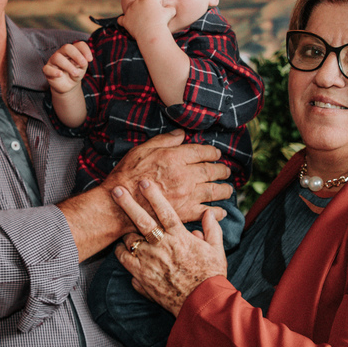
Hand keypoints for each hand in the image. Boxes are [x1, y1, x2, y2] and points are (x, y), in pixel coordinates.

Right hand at [43, 41, 92, 94]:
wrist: (68, 86)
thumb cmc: (75, 73)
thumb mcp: (82, 68)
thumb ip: (83, 62)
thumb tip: (84, 59)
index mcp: (72, 51)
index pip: (78, 45)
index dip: (85, 50)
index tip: (90, 59)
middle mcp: (62, 53)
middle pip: (67, 47)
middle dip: (76, 55)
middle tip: (83, 64)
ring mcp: (53, 61)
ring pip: (57, 57)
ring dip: (68, 65)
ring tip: (75, 73)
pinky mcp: (47, 70)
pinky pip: (47, 68)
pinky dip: (54, 71)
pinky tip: (60, 74)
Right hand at [101, 131, 231, 225]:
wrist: (119, 203)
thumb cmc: (127, 175)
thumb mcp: (142, 150)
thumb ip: (165, 141)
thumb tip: (181, 133)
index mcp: (174, 158)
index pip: (201, 152)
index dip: (212, 152)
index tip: (217, 154)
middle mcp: (184, 176)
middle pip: (212, 170)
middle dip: (222, 170)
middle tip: (226, 171)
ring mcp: (187, 195)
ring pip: (214, 190)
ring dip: (224, 189)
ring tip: (228, 188)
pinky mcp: (185, 212)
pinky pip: (208, 211)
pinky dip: (218, 211)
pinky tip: (221, 210)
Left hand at [110, 181, 227, 314]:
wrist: (201, 304)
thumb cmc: (210, 276)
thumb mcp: (217, 249)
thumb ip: (212, 228)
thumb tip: (208, 212)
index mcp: (180, 237)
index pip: (165, 210)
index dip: (153, 194)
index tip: (144, 182)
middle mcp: (162, 247)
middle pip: (141, 220)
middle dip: (127, 203)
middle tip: (116, 190)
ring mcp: (149, 262)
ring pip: (129, 240)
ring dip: (125, 232)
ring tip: (122, 226)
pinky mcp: (141, 277)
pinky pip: (125, 260)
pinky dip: (122, 253)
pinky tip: (123, 249)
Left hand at [118, 0, 175, 43]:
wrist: (152, 33)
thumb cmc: (162, 22)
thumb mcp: (171, 12)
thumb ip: (170, 8)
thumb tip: (170, 7)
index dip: (158, 5)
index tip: (160, 12)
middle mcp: (138, 1)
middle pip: (142, 2)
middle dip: (146, 7)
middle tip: (151, 17)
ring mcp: (130, 10)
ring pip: (132, 9)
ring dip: (135, 13)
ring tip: (142, 21)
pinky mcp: (125, 19)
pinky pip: (121, 19)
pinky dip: (124, 21)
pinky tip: (129, 24)